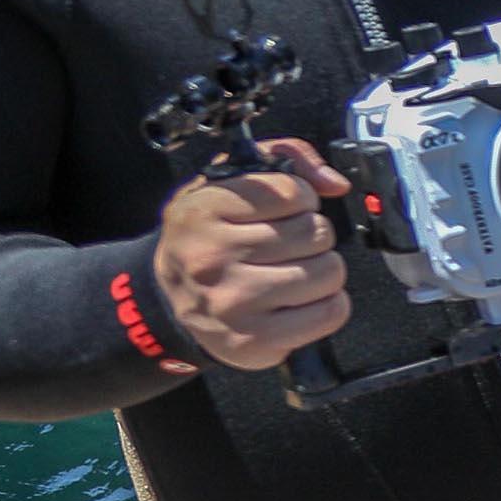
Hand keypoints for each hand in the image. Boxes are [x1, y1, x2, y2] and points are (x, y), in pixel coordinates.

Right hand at [153, 138, 348, 369]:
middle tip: (288, 246)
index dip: (301, 200)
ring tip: (292, 271)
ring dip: (321, 270)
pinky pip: (330, 313)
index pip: (295, 193)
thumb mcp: (228, 181)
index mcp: (204, 211)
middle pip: (317, 234)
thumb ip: (285, 158)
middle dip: (312, 236)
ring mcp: (233, 304)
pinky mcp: (254, 342)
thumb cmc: (208, 236)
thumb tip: (332, 183)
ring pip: (329, 273)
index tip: (284, 212)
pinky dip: (326, 305)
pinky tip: (298, 300)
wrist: (168, 298)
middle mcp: (213, 259)